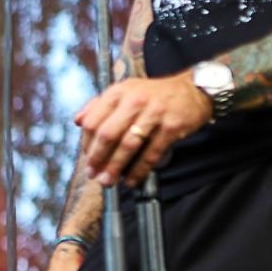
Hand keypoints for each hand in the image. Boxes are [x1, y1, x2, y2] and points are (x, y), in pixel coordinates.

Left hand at [75, 74, 212, 186]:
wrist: (193, 90)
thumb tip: (77, 120)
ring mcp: (154, 113)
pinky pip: (151, 153)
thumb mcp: (126, 91)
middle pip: (107, 134)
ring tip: (108, 181)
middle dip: (97, 158)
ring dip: (115, 167)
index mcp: (119, 92)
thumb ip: (99, 104)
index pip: (93, 121)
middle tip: (93, 174)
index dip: (86, 143)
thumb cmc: (155, 94)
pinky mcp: (171, 127)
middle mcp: (135, 100)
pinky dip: (139, 170)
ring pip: (128, 145)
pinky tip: (131, 180)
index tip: (87, 158)